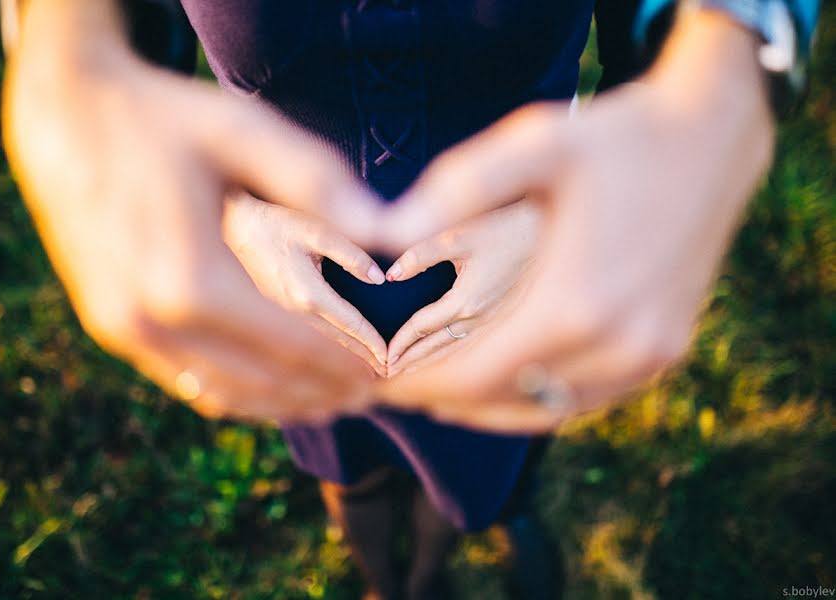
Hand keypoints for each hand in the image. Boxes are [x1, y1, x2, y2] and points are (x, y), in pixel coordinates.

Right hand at [3, 0, 384, 421]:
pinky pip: (183, 378)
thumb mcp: (242, 131)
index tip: (385, 371)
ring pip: (219, 393)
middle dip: (320, 392)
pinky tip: (266, 382)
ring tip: (327, 398)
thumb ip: (315, 181)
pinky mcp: (110, 326)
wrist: (64, 117)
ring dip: (279, 403)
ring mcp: (122, 331)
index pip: (290, 345)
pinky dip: (234, 390)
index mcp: (189, 280)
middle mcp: (150, 322)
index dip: (343, 364)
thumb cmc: (160, 120)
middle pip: (258, 383)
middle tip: (367, 391)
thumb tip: (383, 232)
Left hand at [375, 10, 774, 431]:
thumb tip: (388, 232)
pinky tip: (508, 380)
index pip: (476, 377)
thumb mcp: (537, 142)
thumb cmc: (617, 139)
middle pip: (507, 402)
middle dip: (447, 399)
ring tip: (444, 389)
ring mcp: (649, 356)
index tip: (381, 383)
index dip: (422, 387)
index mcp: (577, 304)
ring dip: (490, 407)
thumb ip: (462, 184)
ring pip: (548, 409)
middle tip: (402, 385)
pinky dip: (539, 398)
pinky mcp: (665, 352)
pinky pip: (588, 398)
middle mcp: (618, 345)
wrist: (712, 139)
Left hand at [384, 201, 539, 375]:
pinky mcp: (508, 318)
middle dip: (412, 363)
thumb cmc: (506, 228)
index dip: (400, 342)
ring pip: (458, 352)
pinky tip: (447, 360)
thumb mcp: (458, 236)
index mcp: (466, 302)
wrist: (552, 230)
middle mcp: (481, 319)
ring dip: (432, 365)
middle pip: (438, 349)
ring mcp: (497, 322)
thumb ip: (421, 255)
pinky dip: (455, 357)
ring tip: (410, 374)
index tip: (383, 355)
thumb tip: (392, 274)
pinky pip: (475, 346)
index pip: (423, 328)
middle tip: (388, 375)